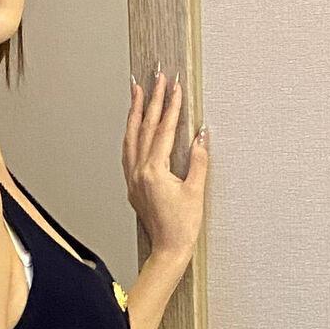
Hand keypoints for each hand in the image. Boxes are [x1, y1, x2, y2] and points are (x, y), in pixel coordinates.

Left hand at [123, 67, 208, 264]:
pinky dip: (131, 133)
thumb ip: (199, 160)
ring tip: (138, 92)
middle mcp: (139, 172)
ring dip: (135, 113)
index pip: (163, 130)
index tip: (175, 86)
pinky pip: (128, 152)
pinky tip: (134, 125)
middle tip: (156, 77)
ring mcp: (133, 179)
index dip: (171, 106)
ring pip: (131, 137)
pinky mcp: (133, 186)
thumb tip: (201, 135)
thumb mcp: (196, 191)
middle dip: (152, 100)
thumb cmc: (182, 227)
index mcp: (154, 171)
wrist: (168, 251)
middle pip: (144, 128)